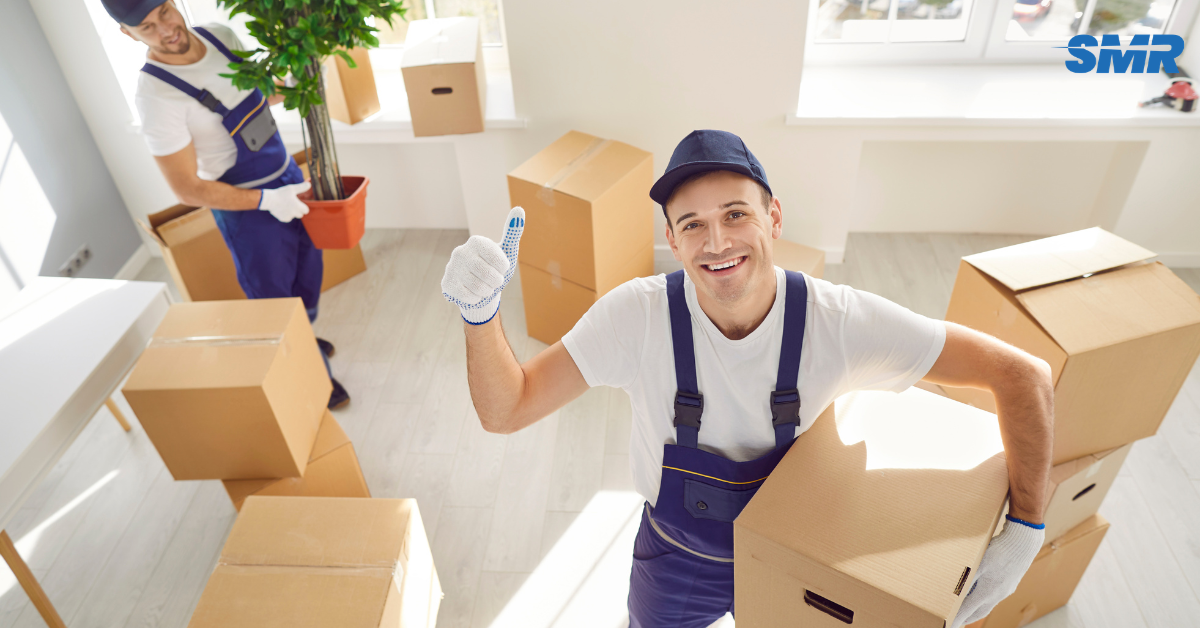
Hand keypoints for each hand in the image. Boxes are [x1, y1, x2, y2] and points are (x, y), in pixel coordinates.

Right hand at [259, 181, 310, 222]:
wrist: (269, 200)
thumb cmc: (281, 193)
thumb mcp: (292, 188)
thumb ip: (301, 187)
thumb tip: (309, 184)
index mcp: (298, 207)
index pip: (306, 210)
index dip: (303, 207)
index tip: (299, 203)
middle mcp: (294, 213)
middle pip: (300, 214)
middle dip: (298, 210)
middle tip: (292, 204)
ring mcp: (288, 217)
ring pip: (293, 216)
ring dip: (292, 213)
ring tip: (286, 205)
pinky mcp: (282, 219)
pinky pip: (287, 218)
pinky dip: (286, 215)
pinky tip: (282, 209)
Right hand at [441, 207, 524, 324]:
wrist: (479, 290)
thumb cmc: (495, 268)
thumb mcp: (507, 252)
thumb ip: (513, 231)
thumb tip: (519, 209)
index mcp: (476, 241)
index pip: (499, 260)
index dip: (503, 268)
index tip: (501, 267)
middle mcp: (461, 251)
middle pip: (488, 275)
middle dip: (496, 282)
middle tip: (493, 280)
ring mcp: (451, 267)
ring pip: (478, 287)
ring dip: (487, 291)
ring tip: (484, 286)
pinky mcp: (447, 283)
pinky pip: (469, 296)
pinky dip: (476, 298)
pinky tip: (472, 292)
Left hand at [951, 516, 1043, 627]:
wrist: (1024, 542)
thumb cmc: (999, 551)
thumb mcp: (979, 563)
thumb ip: (967, 578)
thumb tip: (956, 590)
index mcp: (989, 591)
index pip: (969, 610)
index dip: (958, 618)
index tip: (949, 624)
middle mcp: (998, 594)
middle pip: (980, 611)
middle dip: (967, 617)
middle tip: (957, 621)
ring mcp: (1006, 589)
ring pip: (989, 604)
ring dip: (977, 609)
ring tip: (968, 610)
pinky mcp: (1011, 583)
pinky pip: (995, 597)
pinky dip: (986, 600)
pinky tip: (983, 594)